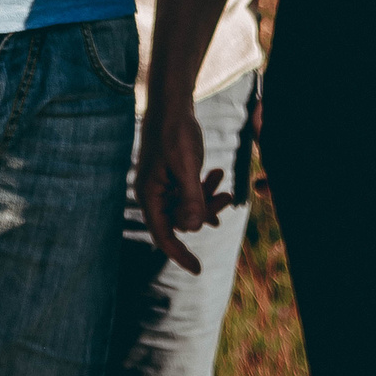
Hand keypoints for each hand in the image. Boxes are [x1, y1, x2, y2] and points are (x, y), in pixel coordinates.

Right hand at [137, 101, 237, 271]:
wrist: (172, 105)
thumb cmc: (175, 132)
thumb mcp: (186, 165)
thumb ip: (191, 197)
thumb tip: (194, 230)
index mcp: (149, 194)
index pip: (163, 235)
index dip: (179, 254)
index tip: (198, 271)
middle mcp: (153, 194)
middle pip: (180, 221)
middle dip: (204, 214)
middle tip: (227, 199)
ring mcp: (163, 186)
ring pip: (188, 208)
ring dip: (207, 201)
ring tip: (222, 183)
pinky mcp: (173, 177)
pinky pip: (190, 195)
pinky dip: (205, 190)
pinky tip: (217, 177)